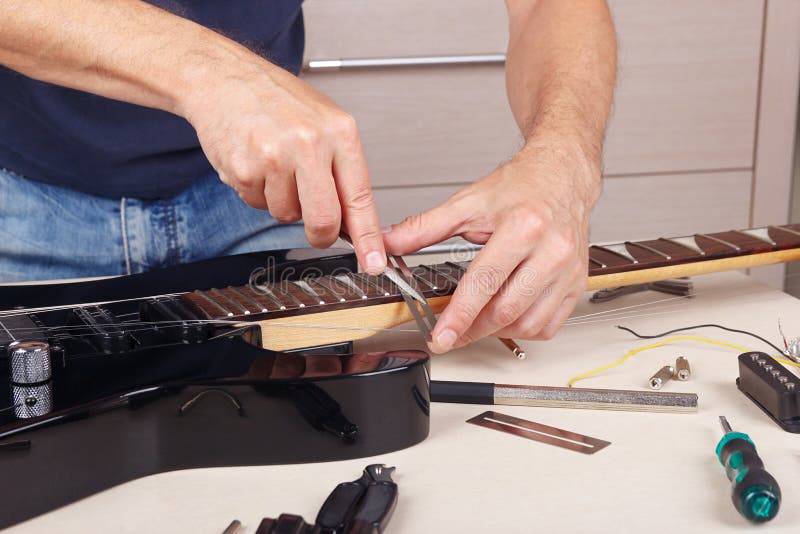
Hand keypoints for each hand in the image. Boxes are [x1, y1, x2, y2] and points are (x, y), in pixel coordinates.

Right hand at [181, 56, 385, 272]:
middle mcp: (309, 144)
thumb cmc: (277, 101)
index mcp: (339, 132)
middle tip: (316, 226)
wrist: (223, 78)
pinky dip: (258, 192)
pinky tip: (255, 162)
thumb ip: (342, 170)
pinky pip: (258, 205)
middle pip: (324, 220)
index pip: (360, 197)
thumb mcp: (325, 123)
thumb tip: (355, 221)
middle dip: (321, 233)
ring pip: (287, 216)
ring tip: (275, 166)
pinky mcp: (244, 170)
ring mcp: (274, 158)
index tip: (373, 262)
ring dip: (283, 202)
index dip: (368, 238)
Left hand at [383, 136, 600, 351]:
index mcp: (523, 227)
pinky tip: (506, 317)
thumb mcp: (468, 202)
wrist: (562, 176)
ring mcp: (568, 270)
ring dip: (496, 332)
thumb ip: (424, 227)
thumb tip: (389, 243)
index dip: (459, 316)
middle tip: (450, 336)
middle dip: (472, 330)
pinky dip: (524, 329)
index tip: (441, 336)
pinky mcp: (577, 283)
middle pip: (506, 309)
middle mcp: (551, 251)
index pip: (484, 282)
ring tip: (475, 323)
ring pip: (529, 323)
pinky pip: (550, 324)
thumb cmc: (521, 187)